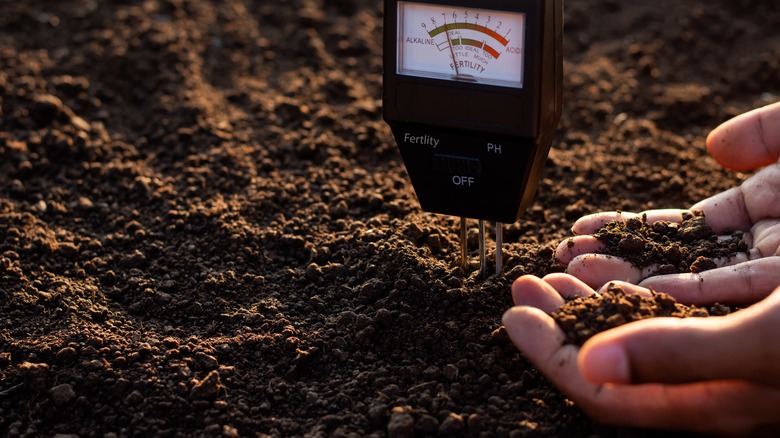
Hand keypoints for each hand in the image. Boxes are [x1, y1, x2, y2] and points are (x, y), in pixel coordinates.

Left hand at [503, 274, 779, 435]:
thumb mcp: (765, 345)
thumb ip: (682, 355)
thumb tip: (593, 364)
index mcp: (703, 400)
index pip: (600, 391)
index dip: (549, 356)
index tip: (514, 317)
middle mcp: (704, 383)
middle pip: (609, 359)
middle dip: (559, 321)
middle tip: (526, 285)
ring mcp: (720, 355)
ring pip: (636, 335)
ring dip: (590, 302)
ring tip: (558, 275)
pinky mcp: (737, 327)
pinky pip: (669, 314)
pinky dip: (635, 289)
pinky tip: (623, 273)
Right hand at [555, 101, 779, 305]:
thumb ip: (763, 130)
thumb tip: (714, 146)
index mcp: (773, 208)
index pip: (686, 224)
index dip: (631, 226)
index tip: (583, 228)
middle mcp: (771, 245)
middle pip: (679, 257)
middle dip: (619, 259)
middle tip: (566, 261)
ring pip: (696, 278)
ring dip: (638, 279)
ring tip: (581, 275)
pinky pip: (736, 289)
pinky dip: (690, 289)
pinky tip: (645, 287)